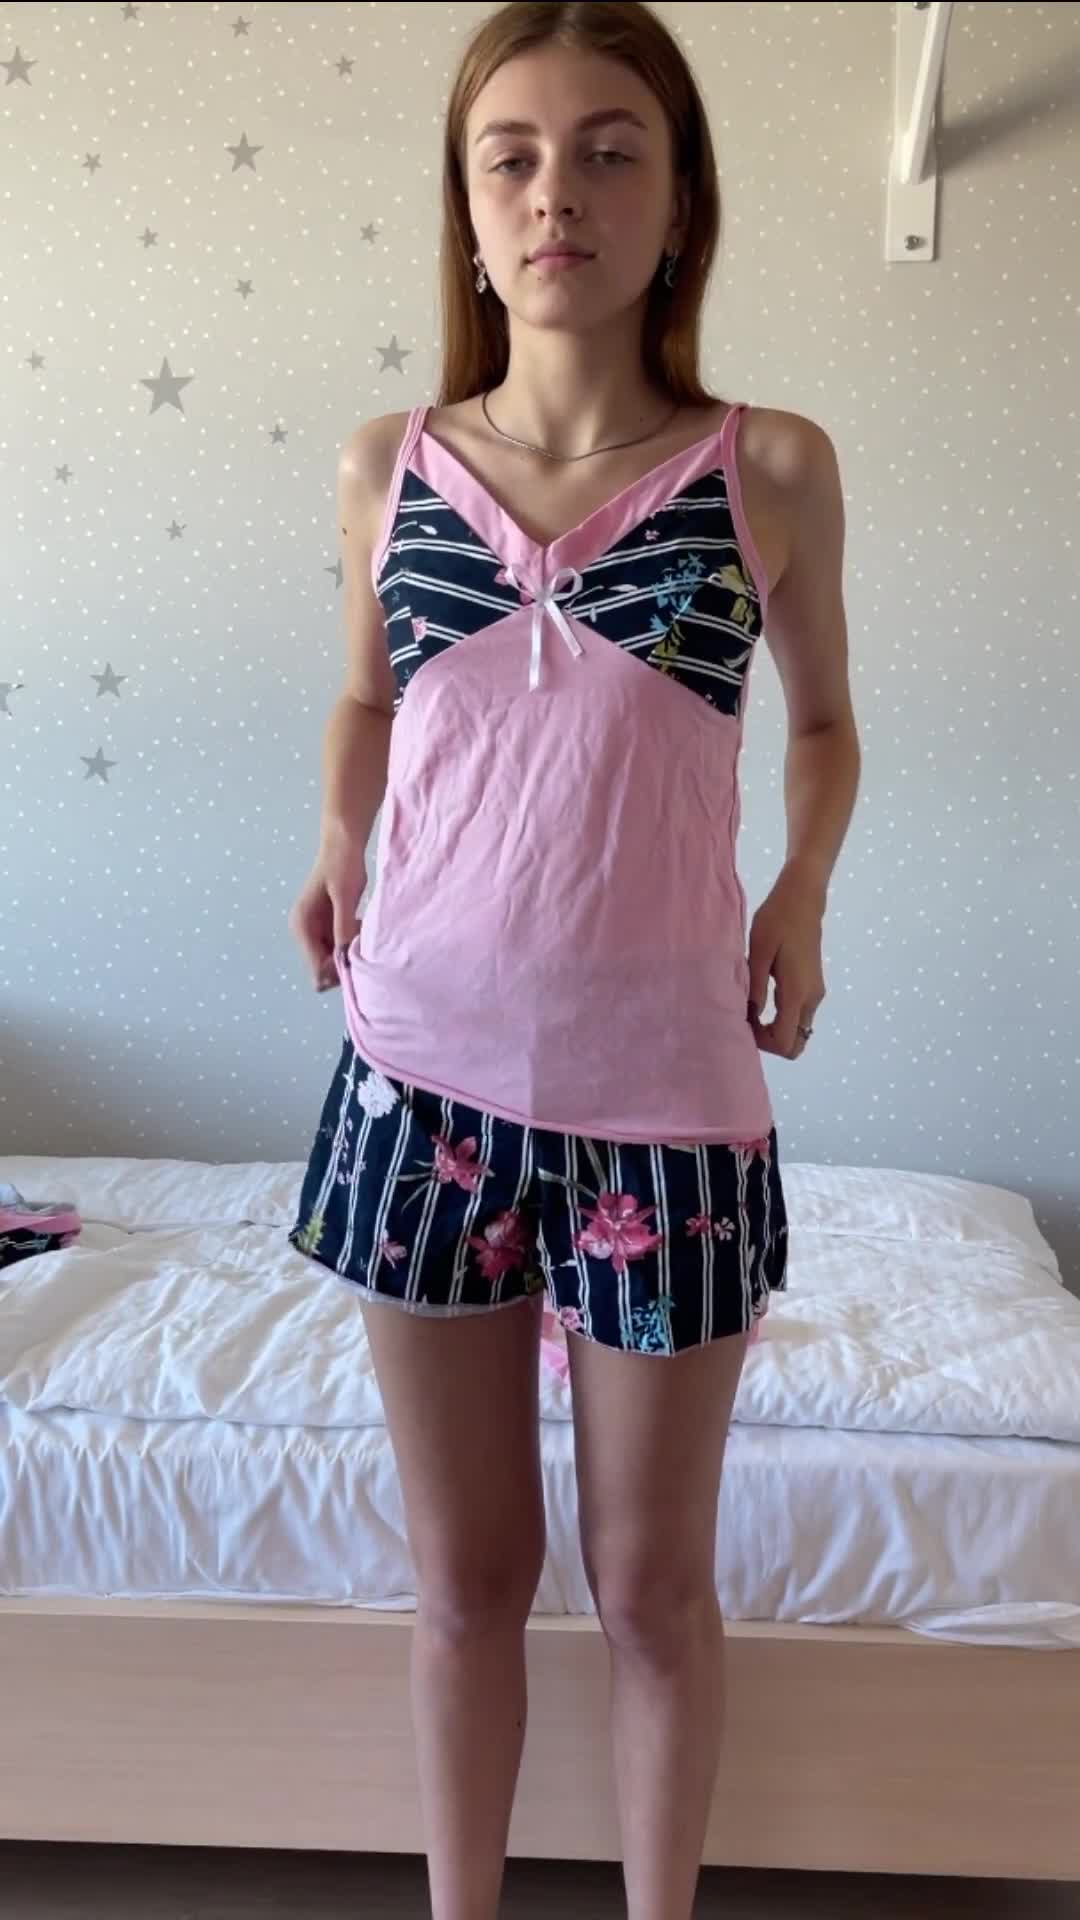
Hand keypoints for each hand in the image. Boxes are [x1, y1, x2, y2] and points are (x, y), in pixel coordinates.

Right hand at [288, 827, 366, 993]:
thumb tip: (344, 958)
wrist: (343, 843)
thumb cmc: (342, 865)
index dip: (338, 971)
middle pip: (323, 969)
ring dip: (350, 953)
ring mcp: (316, 931)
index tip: (358, 958)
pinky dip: (352, 943)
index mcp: (302, 926)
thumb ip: (343, 926)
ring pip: (333, 960)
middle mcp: (305, 933)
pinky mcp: (327, 926)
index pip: (316, 969)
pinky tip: (362, 927)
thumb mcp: (345, 896)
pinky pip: (339, 947)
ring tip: (363, 932)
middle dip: (345, 963)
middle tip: (363, 944)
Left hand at [747, 863, 826, 1059]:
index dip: (763, 1042)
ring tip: (751, 1008)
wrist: (802, 899)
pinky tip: (761, 999)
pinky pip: (798, 1016)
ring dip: (775, 1030)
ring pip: (798, 1031)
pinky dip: (781, 1018)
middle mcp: (811, 999)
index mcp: (797, 992)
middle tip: (748, 1021)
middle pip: (796, 1043)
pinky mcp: (812, 986)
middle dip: (770, 1041)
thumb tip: (749, 1016)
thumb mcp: (758, 952)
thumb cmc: (777, 921)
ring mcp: (815, 994)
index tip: (744, 1023)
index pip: (785, 1041)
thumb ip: (755, 987)